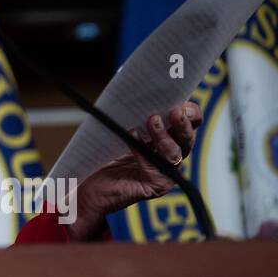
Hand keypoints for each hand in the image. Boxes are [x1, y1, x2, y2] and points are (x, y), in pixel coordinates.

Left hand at [67, 102, 202, 239]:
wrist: (87, 186)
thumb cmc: (103, 155)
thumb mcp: (120, 128)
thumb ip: (132, 114)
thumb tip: (133, 90)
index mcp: (167, 138)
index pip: (189, 124)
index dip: (190, 114)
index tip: (181, 102)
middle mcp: (170, 157)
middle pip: (187, 139)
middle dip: (183, 124)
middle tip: (175, 111)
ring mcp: (165, 173)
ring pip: (175, 154)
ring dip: (164, 136)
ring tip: (152, 121)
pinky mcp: (155, 186)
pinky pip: (154, 167)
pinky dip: (142, 150)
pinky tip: (132, 136)